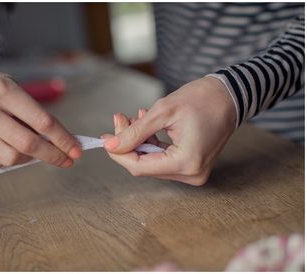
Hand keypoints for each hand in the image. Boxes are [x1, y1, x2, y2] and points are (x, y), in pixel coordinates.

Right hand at [0, 60, 81, 168]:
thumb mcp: (20, 92)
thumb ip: (38, 118)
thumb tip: (63, 146)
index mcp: (2, 90)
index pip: (42, 122)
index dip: (63, 140)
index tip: (76, 150)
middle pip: (27, 144)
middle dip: (52, 155)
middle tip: (66, 159)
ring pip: (11, 158)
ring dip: (29, 159)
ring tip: (32, 149)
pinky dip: (9, 160)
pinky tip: (9, 147)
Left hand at [102, 77, 235, 185]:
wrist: (230, 95)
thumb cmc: (203, 99)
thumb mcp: (163, 112)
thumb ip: (134, 132)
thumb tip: (111, 146)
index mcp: (186, 163)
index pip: (139, 167)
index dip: (119, 153)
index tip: (106, 138)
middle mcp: (191, 174)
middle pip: (145, 165)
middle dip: (128, 143)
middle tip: (120, 119)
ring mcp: (193, 171)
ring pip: (152, 162)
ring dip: (139, 141)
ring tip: (136, 117)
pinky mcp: (192, 165)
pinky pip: (163, 159)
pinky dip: (151, 144)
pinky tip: (147, 125)